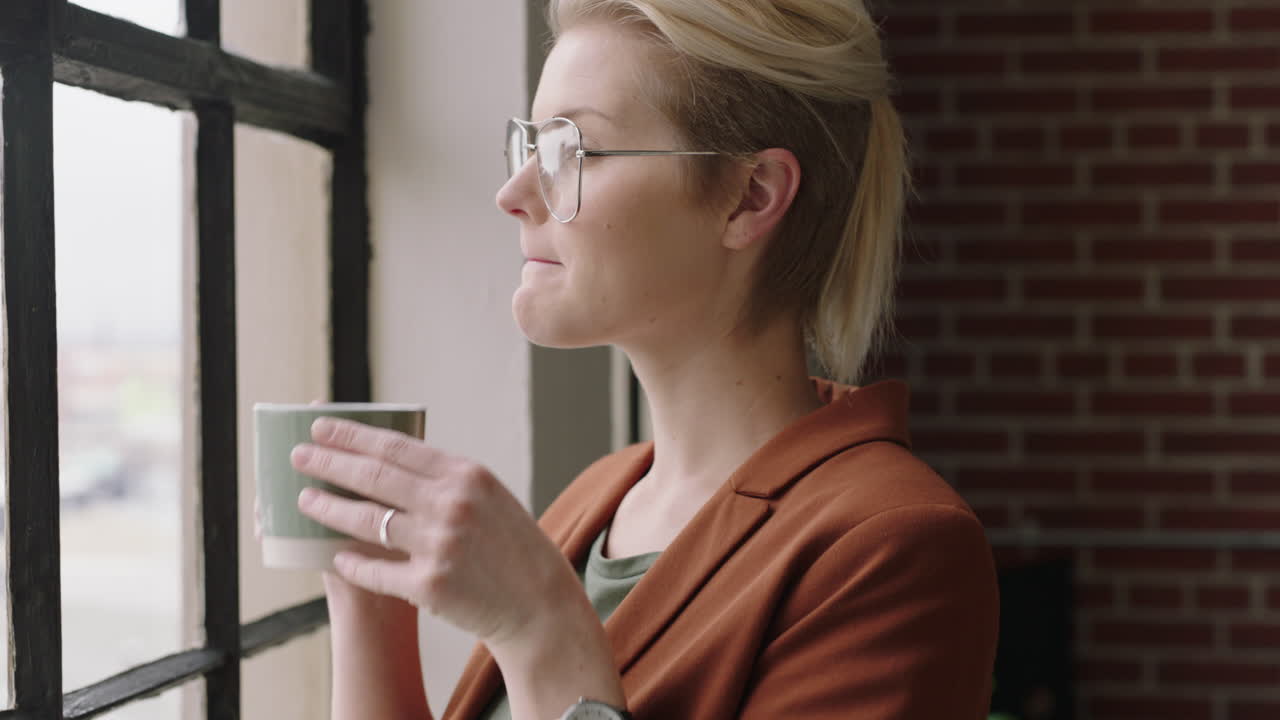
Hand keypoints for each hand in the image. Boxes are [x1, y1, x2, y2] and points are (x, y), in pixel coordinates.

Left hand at [290, 417, 586, 648]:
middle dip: (328, 463)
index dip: (351, 435)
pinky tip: (335, 555)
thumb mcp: (487, 496)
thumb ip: (442, 477)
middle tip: (298, 455)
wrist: (538, 602)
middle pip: (373, 477)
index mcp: (465, 474)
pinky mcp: (429, 585)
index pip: (395, 446)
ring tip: (305, 500)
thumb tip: (387, 459)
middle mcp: (451, 504)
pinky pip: (375, 570)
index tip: (320, 426)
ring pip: (367, 521)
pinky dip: (351, 562)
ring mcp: (439, 545)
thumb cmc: (511, 545)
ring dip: (329, 508)